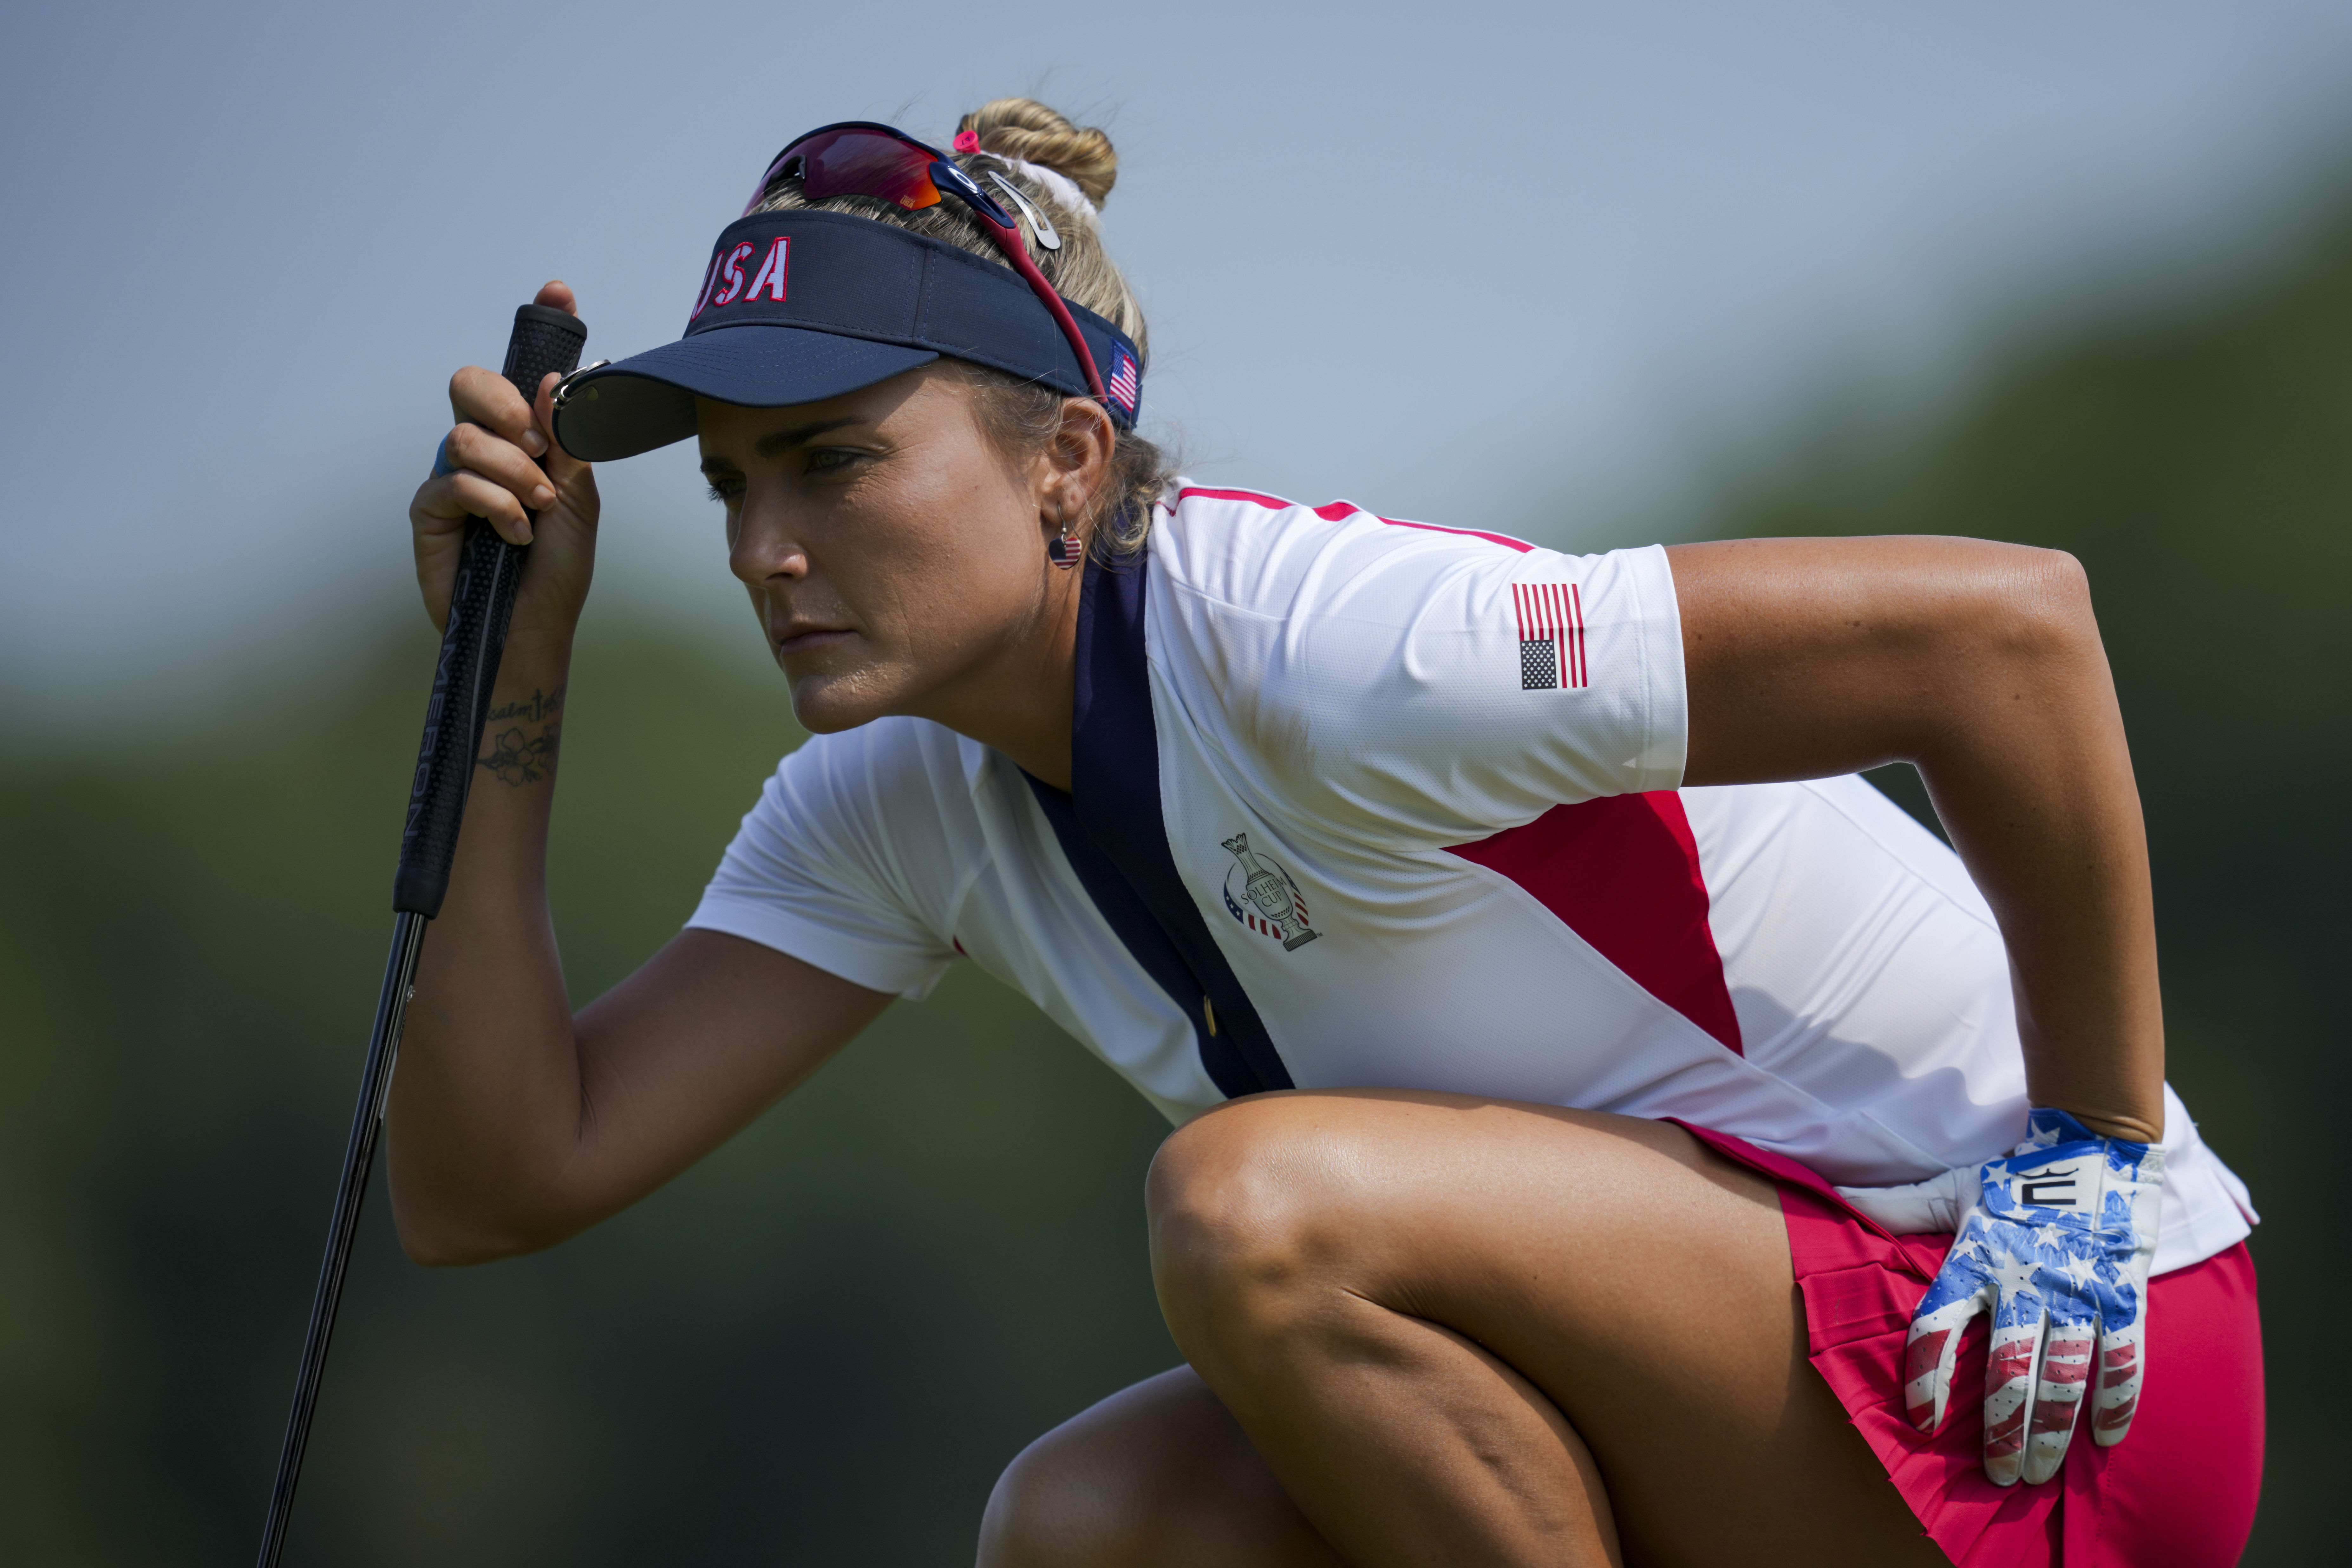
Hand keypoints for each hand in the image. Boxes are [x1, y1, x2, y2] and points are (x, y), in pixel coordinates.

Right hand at [408, 280, 600, 647]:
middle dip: (505, 411)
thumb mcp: (579, 499)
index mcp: (520, 439)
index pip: (520, 373)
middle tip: (535, 451)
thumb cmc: (558, 566)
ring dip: (512, 475)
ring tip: (536, 512)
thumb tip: (552, 381)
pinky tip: (513, 536)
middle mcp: (480, 448)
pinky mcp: (428, 512)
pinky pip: (453, 482)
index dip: (540, 329)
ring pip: (463, 437)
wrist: (536, 625)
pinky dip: (494, 507)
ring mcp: (450, 477)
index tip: (559, 289)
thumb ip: (566, 442)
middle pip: (468, 384)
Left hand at [1847, 1109, 2163, 1485]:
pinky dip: (2116, 1402)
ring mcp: (2077, 1294)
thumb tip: (1840, 1200)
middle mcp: (2025, 1283)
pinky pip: (2123, 1360)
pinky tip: (2104, 1440)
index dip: (1926, 1374)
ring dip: (2053, 1432)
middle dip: (2002, 1430)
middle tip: (1996, 1477)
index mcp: (1975, 1260)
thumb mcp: (1952, 1188)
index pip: (1939, 1324)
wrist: (2093, 1151)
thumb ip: (1899, 1206)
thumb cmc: (2014, 1181)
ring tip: (2038, 1476)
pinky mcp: (2122, 1297)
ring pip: (2064, 1376)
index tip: (1921, 1421)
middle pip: (2008, 1369)